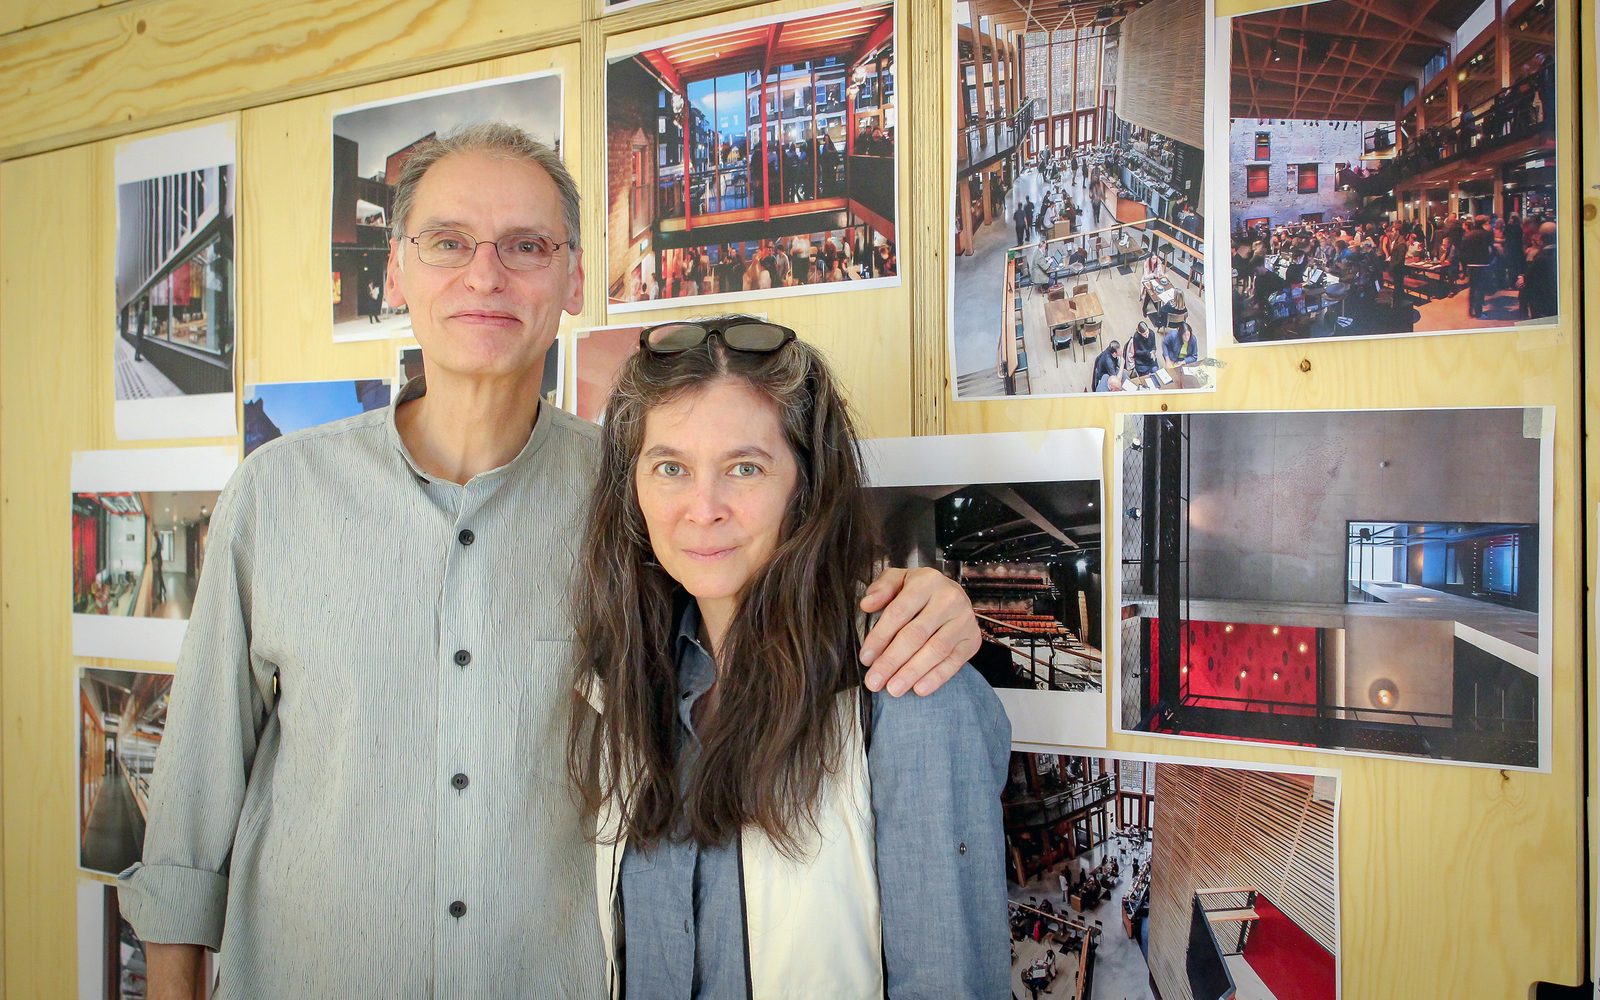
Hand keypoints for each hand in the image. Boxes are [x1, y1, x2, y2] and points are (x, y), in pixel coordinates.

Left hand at [858, 567, 980, 695]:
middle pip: (916, 634)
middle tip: (874, 681)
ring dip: (912, 672)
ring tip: (893, 689)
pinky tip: (918, 689)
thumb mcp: (898, 580)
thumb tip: (866, 604)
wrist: (952, 594)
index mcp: (926, 581)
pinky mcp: (972, 639)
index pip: (899, 612)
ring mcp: (964, 620)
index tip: (865, 658)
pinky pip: (954, 662)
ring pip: (935, 650)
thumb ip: (881, 589)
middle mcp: (949, 598)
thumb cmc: (918, 591)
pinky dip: (936, 677)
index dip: (880, 637)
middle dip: (892, 661)